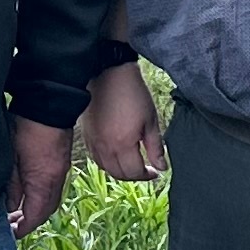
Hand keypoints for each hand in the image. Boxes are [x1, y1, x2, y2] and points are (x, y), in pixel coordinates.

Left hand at [9, 119, 76, 238]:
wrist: (47, 103)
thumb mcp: (11, 160)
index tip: (9, 233)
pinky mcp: (60, 162)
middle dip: (28, 221)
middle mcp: (55, 181)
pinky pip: (52, 188)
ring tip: (16, 212)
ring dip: (35, 209)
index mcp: (43, 183)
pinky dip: (40, 196)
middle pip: (44, 212)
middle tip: (10, 225)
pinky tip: (27, 194)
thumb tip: (10, 207)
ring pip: (49, 200)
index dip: (21, 228)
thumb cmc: (26, 128)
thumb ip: (12, 187)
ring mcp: (60, 171)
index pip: (34, 217)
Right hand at [82, 62, 167, 183]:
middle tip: (146, 170)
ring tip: (132, 164)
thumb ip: (156, 147)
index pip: (134, 172)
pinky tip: (117, 156)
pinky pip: (96, 158)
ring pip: (106, 169)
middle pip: (119, 174)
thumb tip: (162, 167)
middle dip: (134, 175)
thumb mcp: (150, 120)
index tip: (155, 171)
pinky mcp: (87, 136)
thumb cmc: (132, 93)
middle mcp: (106, 147)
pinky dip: (107, 163)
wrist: (109, 74)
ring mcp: (94, 142)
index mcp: (123, 144)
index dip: (147, 175)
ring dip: (120, 171)